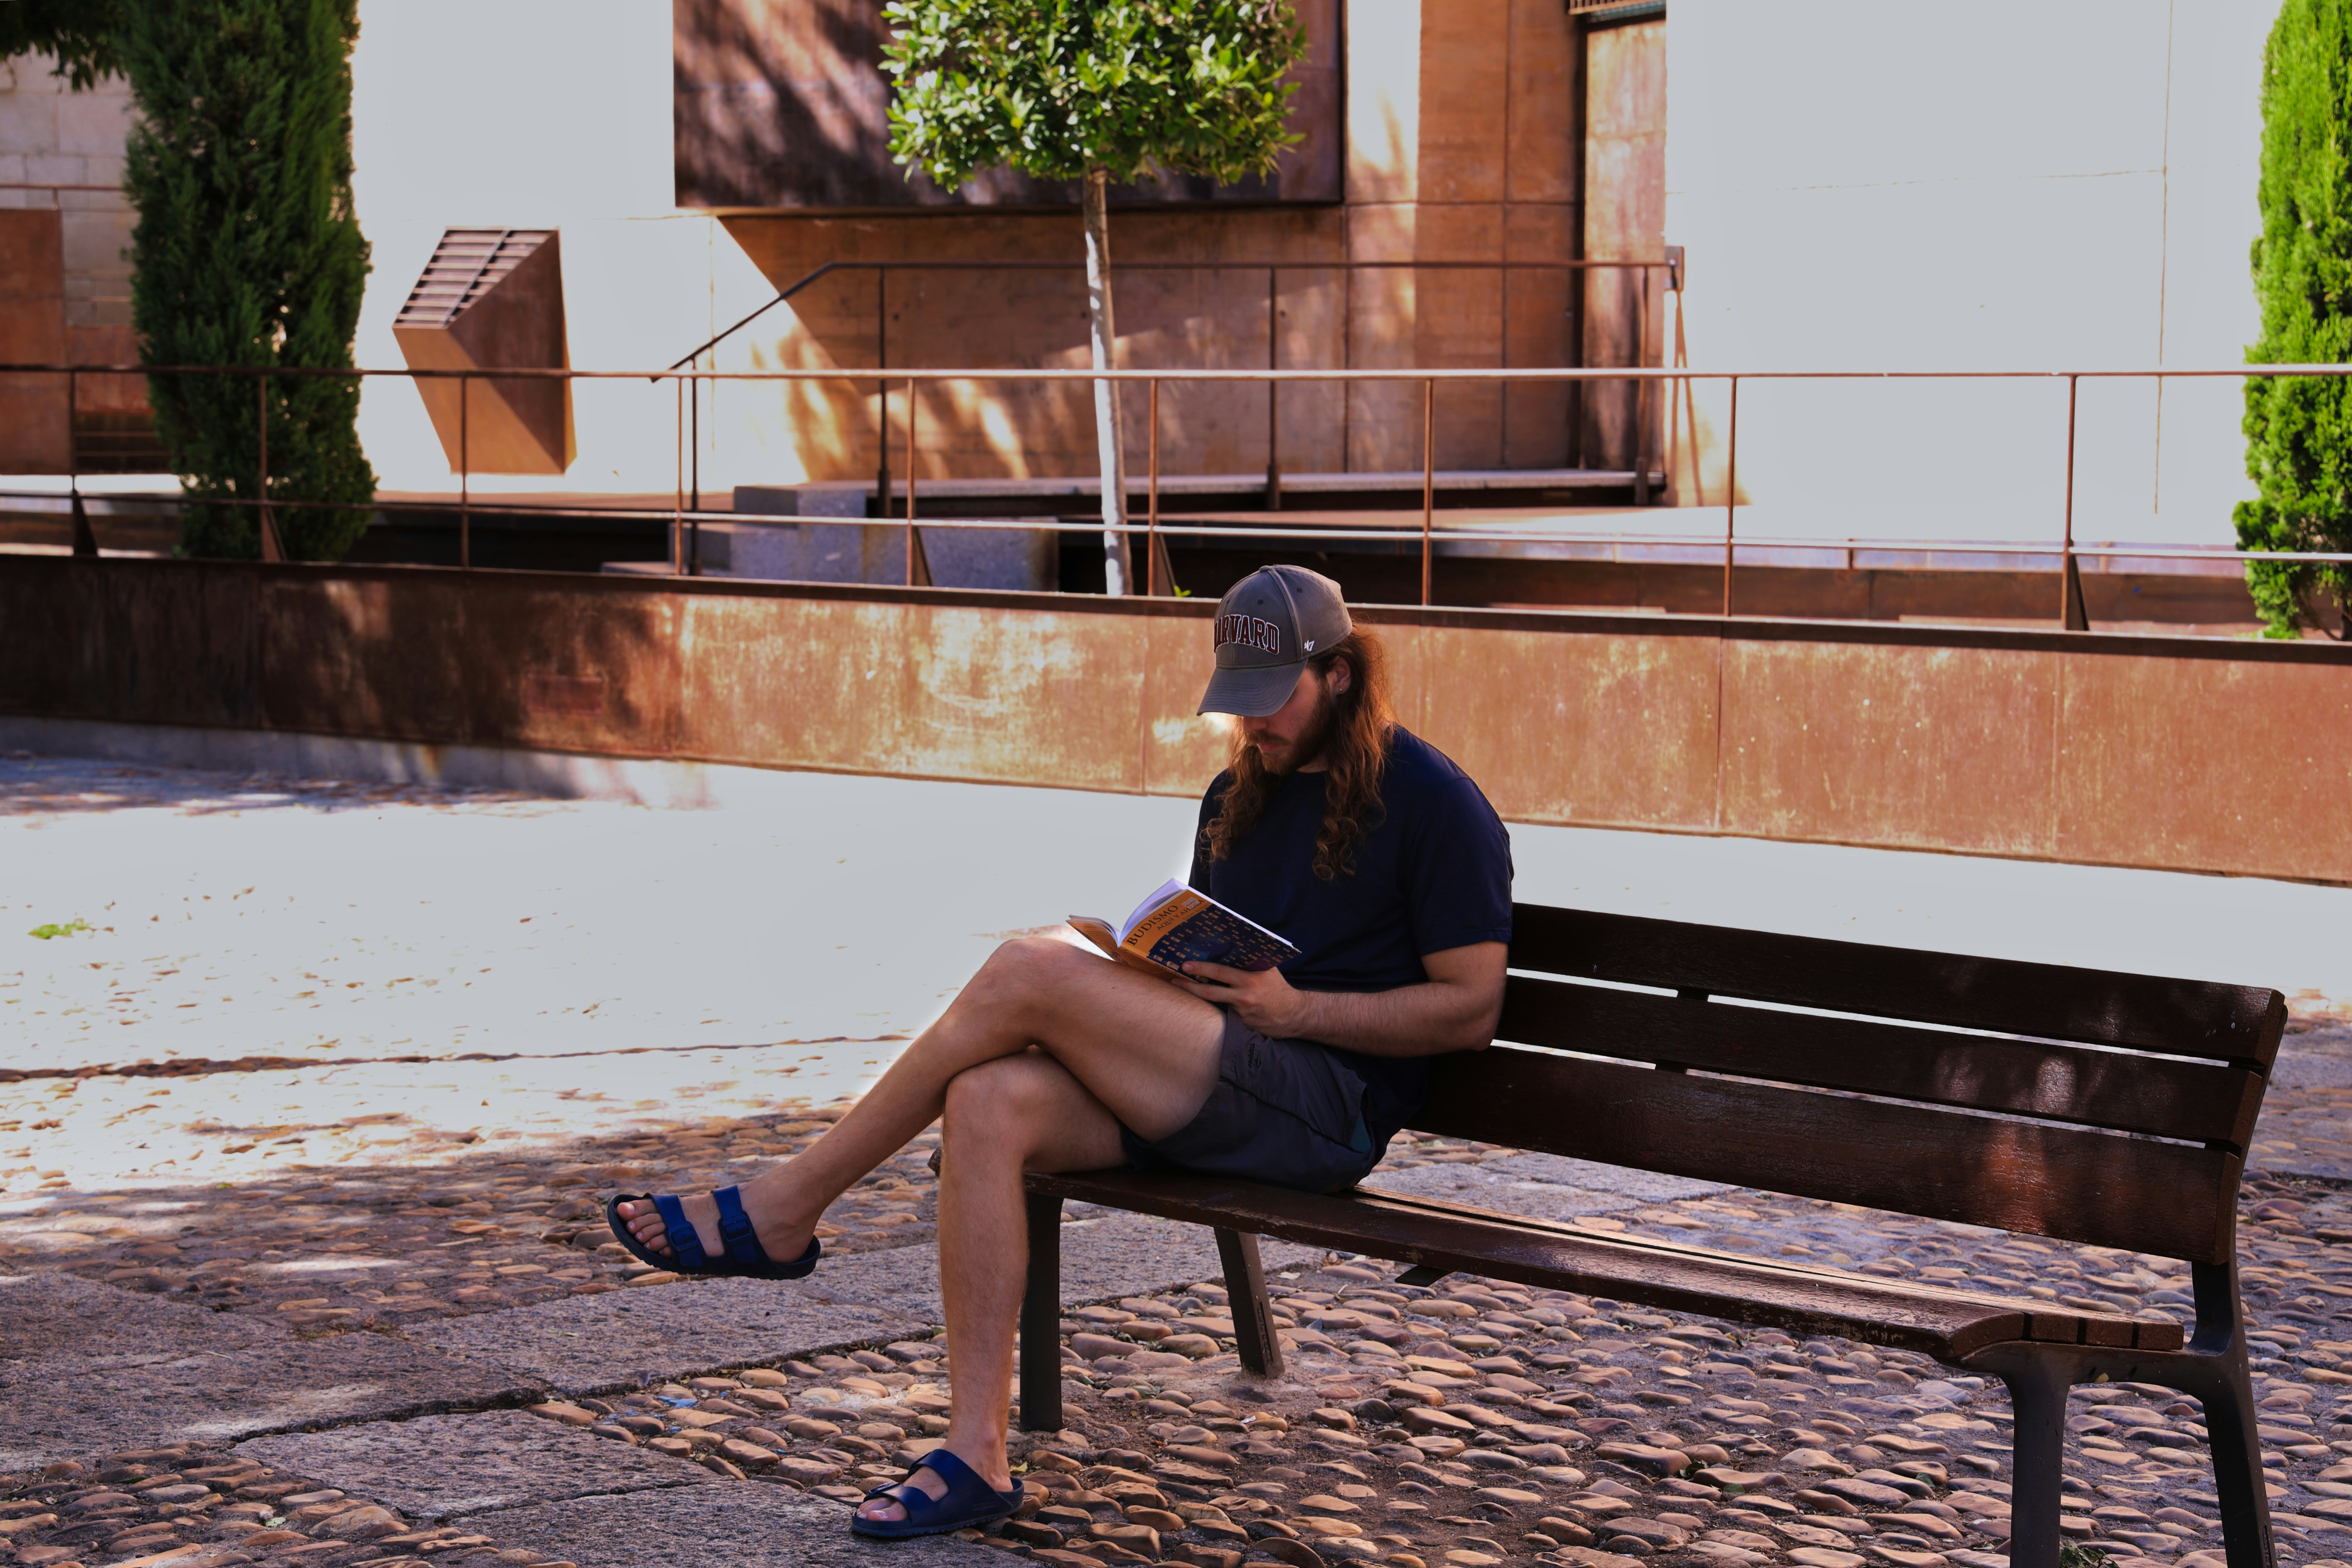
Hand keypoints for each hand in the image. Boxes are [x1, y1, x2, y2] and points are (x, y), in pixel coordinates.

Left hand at [1172, 959, 1308, 1037]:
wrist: (1294, 1015)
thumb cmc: (1278, 988)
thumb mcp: (1268, 969)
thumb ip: (1251, 960)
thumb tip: (1231, 947)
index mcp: (1251, 978)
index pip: (1220, 971)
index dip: (1201, 968)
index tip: (1185, 964)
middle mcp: (1245, 995)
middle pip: (1210, 990)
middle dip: (1190, 984)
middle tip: (1175, 979)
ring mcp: (1242, 1012)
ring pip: (1215, 1003)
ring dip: (1198, 995)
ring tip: (1183, 988)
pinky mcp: (1241, 1024)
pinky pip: (1225, 1014)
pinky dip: (1217, 1008)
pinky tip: (1209, 1005)